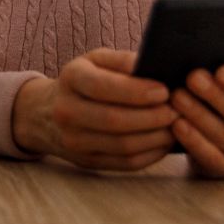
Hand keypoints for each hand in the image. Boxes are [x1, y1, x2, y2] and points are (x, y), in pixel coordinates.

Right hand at [12, 48, 178, 170]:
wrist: (46, 113)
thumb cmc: (83, 81)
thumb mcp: (96, 60)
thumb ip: (123, 60)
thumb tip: (154, 67)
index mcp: (71, 78)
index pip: (103, 87)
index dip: (137, 91)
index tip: (165, 90)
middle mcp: (66, 111)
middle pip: (114, 120)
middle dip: (152, 117)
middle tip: (177, 111)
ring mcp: (73, 140)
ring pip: (122, 145)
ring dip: (156, 138)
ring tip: (175, 127)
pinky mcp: (86, 161)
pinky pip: (125, 163)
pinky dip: (151, 154)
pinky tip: (163, 142)